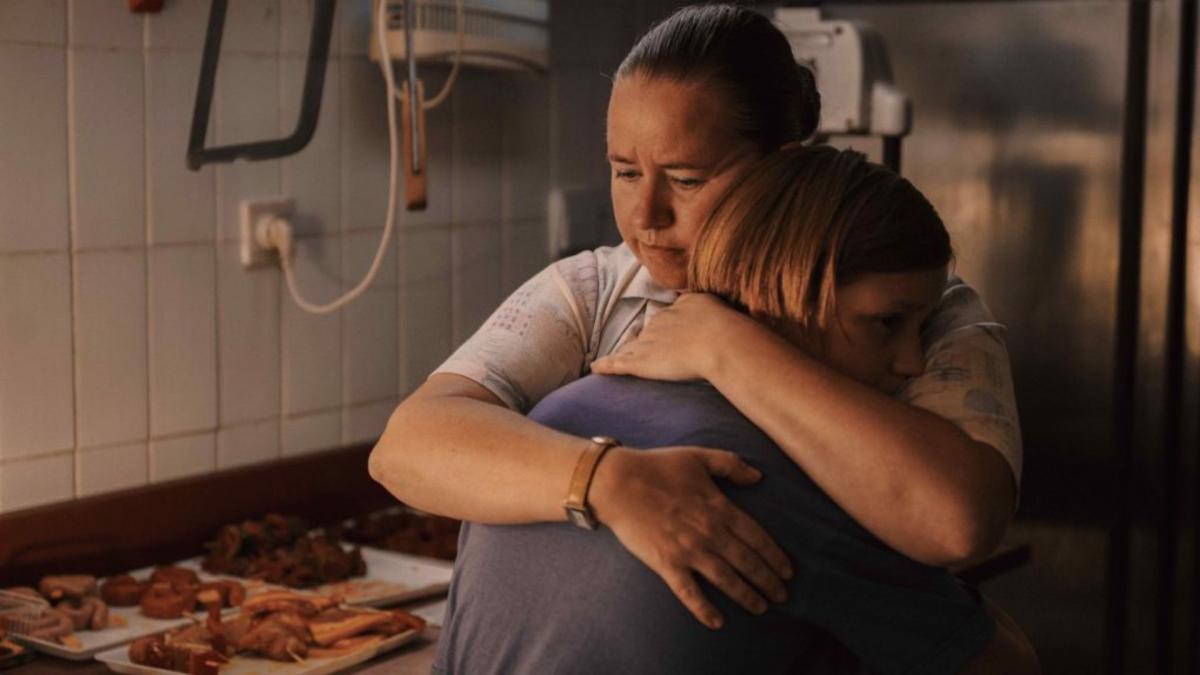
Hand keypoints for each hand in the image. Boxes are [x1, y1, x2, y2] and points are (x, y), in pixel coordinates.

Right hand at [588, 446, 792, 628]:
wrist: (618, 482)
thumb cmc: (658, 466)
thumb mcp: (699, 456)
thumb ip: (731, 465)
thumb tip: (759, 477)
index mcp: (720, 507)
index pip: (757, 537)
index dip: (775, 556)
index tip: (788, 571)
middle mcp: (709, 533)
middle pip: (748, 562)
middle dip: (768, 581)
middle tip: (782, 596)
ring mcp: (689, 551)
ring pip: (726, 580)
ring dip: (747, 596)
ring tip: (761, 608)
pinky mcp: (667, 564)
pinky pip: (689, 592)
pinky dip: (704, 610)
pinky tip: (717, 622)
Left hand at [592, 293, 742, 380]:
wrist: (719, 342)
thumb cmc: (727, 328)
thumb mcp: (718, 308)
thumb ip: (710, 308)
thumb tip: (713, 308)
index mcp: (679, 309)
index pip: (666, 318)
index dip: (665, 327)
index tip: (665, 333)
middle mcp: (660, 322)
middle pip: (647, 332)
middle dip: (645, 340)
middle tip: (645, 350)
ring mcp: (648, 342)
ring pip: (632, 347)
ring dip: (625, 352)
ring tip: (617, 359)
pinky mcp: (641, 362)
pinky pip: (618, 363)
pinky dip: (606, 365)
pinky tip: (596, 368)